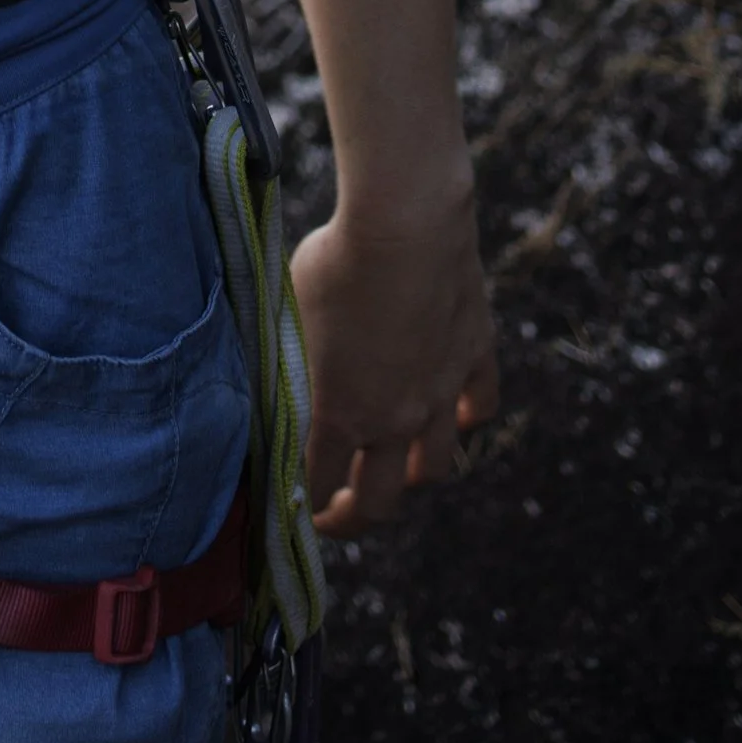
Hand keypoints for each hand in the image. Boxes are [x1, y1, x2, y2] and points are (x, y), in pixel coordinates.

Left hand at [289, 181, 498, 535]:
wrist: (406, 226)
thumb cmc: (332, 264)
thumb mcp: (286, 316)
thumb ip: (282, 366)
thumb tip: (263, 390)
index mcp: (339, 415)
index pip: (317, 489)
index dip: (302, 508)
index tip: (292, 509)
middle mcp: (394, 420)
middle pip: (380, 500)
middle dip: (355, 516)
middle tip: (340, 512)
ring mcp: (440, 394)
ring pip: (434, 465)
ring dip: (411, 476)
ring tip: (394, 469)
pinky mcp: (473, 357)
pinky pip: (478, 405)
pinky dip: (466, 416)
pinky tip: (453, 413)